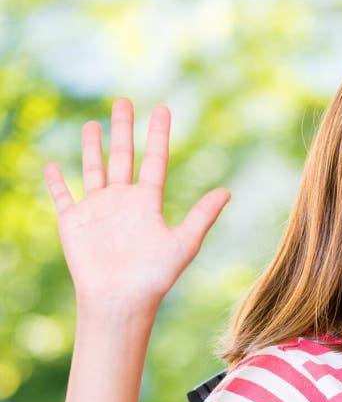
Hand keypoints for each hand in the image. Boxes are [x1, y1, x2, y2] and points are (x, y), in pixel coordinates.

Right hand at [44, 98, 229, 312]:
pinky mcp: (73, 221)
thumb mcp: (183, 243)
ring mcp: (97, 210)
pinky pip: (62, 196)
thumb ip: (202, 216)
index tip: (162, 109)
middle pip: (123, 156)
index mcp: (147, 203)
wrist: (120, 299)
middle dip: (123, 129)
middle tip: (124, 101)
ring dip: (93, 147)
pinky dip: (56, 182)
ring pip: (93, 169)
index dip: (158, 134)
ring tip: (94, 124)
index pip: (154, 160)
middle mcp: (122, 201)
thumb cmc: (154, 276)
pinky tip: (53, 167)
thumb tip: (227, 191)